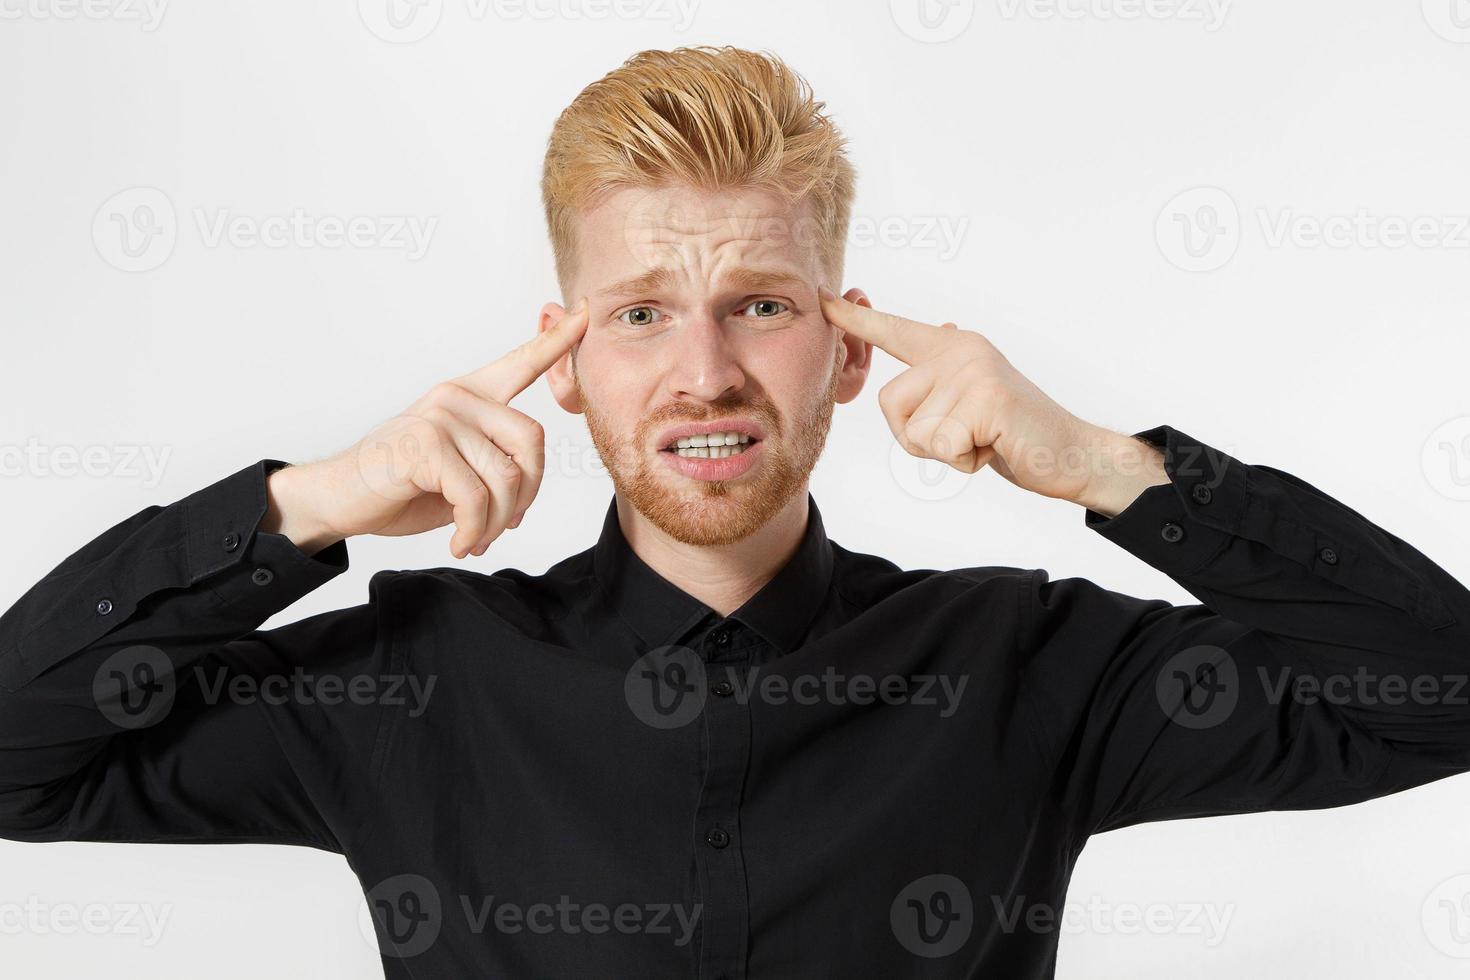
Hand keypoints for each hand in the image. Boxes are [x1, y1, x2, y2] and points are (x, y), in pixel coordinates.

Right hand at [265, 299, 588, 557]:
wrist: (340, 500)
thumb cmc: (402, 485)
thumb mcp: (459, 470)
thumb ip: (495, 461)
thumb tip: (529, 480)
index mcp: (469, 396)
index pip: (521, 362)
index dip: (557, 339)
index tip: (586, 310)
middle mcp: (457, 397)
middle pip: (532, 442)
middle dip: (527, 495)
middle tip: (505, 526)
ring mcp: (440, 417)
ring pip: (506, 479)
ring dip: (496, 523)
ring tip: (475, 539)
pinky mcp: (424, 445)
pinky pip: (476, 498)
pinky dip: (474, 531)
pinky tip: (459, 542)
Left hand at [818, 287, 1165, 514]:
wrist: (1069, 453)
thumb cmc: (1013, 433)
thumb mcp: (970, 400)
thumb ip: (945, 374)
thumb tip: (937, 327)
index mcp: (951, 346)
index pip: (894, 330)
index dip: (856, 320)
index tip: (824, 299)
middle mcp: (959, 348)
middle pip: (891, 404)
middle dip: (919, 438)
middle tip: (967, 436)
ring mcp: (973, 369)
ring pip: (915, 431)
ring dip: (946, 453)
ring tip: (984, 439)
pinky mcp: (986, 396)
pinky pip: (941, 445)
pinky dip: (965, 461)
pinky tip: (994, 447)